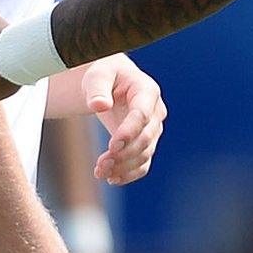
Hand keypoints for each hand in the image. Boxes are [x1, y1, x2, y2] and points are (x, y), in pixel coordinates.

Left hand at [79, 54, 165, 184]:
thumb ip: (97, 88)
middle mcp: (155, 112)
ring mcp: (153, 129)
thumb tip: (99, 105)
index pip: (142, 114)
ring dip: (123, 166)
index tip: (112, 146)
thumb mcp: (98, 75)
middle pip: (146, 138)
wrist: (113, 83)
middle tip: (101, 163)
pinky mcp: (145, 143)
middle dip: (124, 153)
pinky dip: (130, 173)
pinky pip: (144, 163)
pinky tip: (112, 178)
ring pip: (145, 153)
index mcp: (147, 91)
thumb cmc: (106, 75)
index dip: (129, 131)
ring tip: (100, 172)